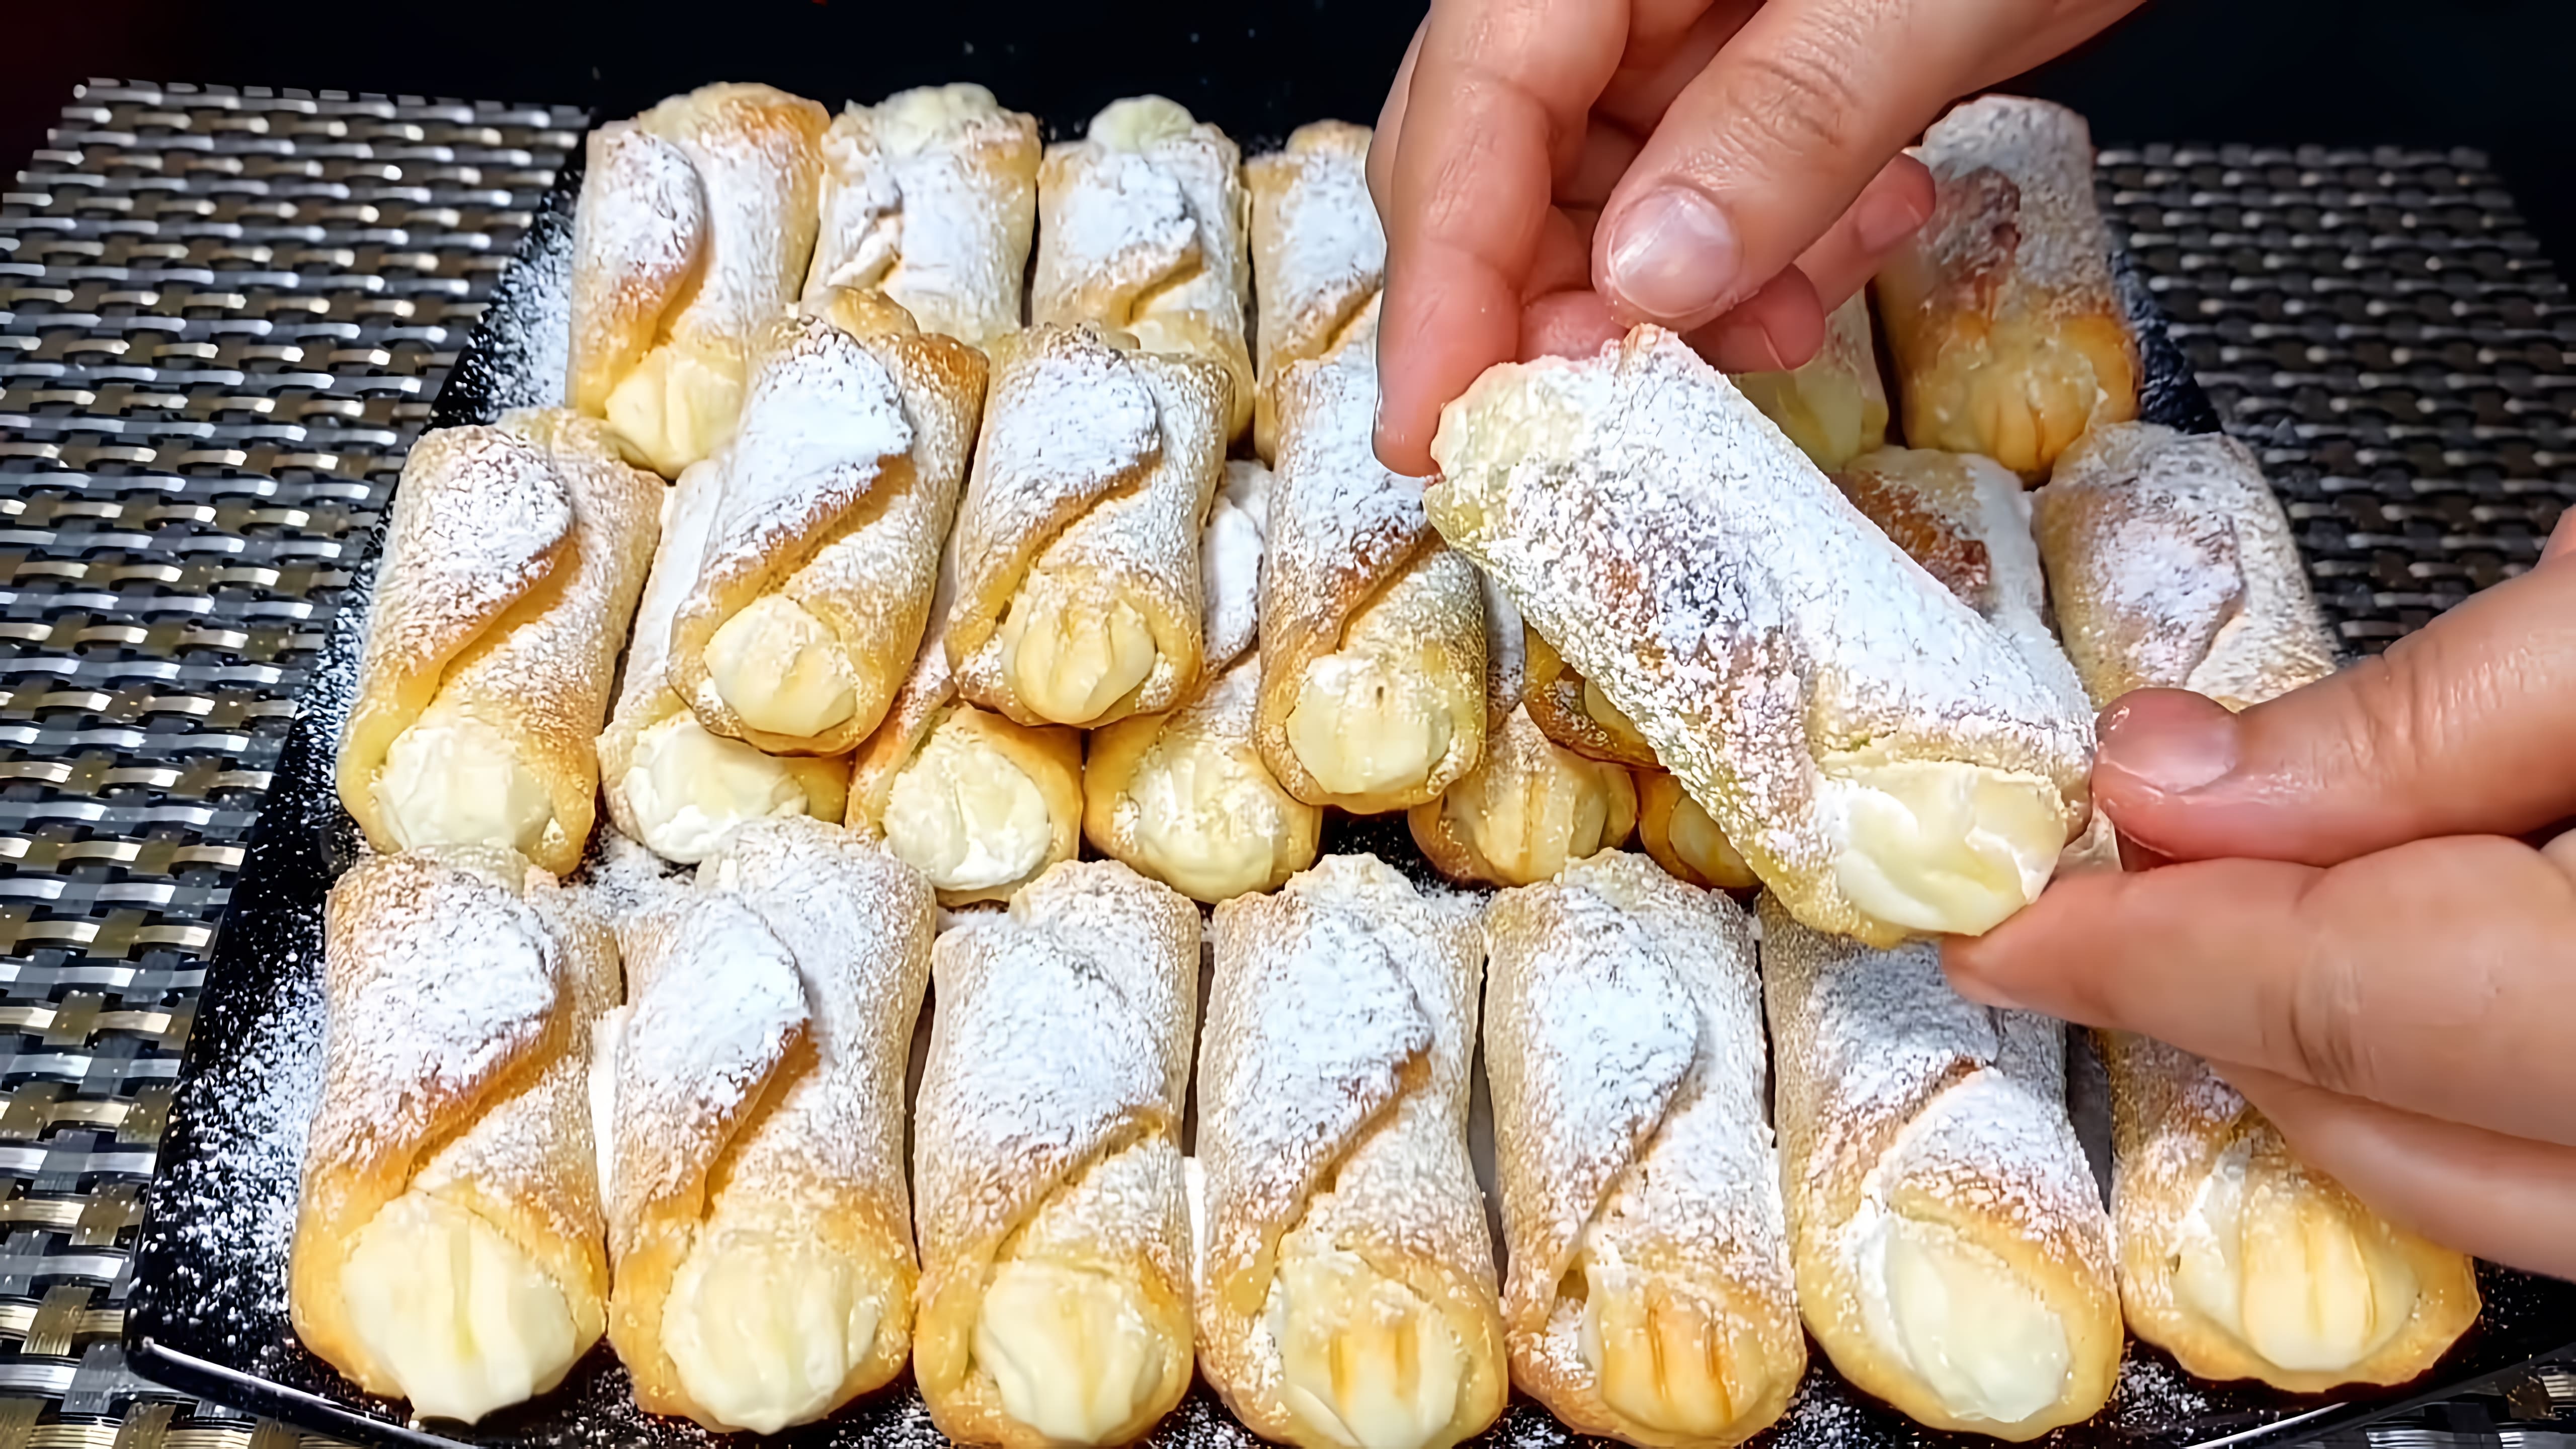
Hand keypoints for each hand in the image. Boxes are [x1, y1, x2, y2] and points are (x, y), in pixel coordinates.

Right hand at [1365, 0, 2147, 474]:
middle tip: (1618, 413)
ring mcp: (1676, 12)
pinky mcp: (1745, 53)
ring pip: (1597, 192)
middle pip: (1498, 160)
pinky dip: (1758, 248)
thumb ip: (1784, 126)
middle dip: (1549, 306)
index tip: (1435, 426)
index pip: (1474, 105)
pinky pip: (1699, 181)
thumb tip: (1650, 279)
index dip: (1444, 280)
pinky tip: (1852, 238)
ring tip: (1792, 312)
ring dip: (1676, 294)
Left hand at [1946, 517, 2575, 1278]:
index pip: (2328, 1004)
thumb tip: (2170, 782)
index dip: (2135, 955)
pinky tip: (2400, 959)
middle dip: (2217, 1012)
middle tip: (2109, 889)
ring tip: (2243, 902)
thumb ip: (2408, 728)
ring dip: (2330, 1056)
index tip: (2001, 923)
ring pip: (2469, 1182)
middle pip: (2390, 1129)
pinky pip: (2548, 1164)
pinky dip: (2446, 1079)